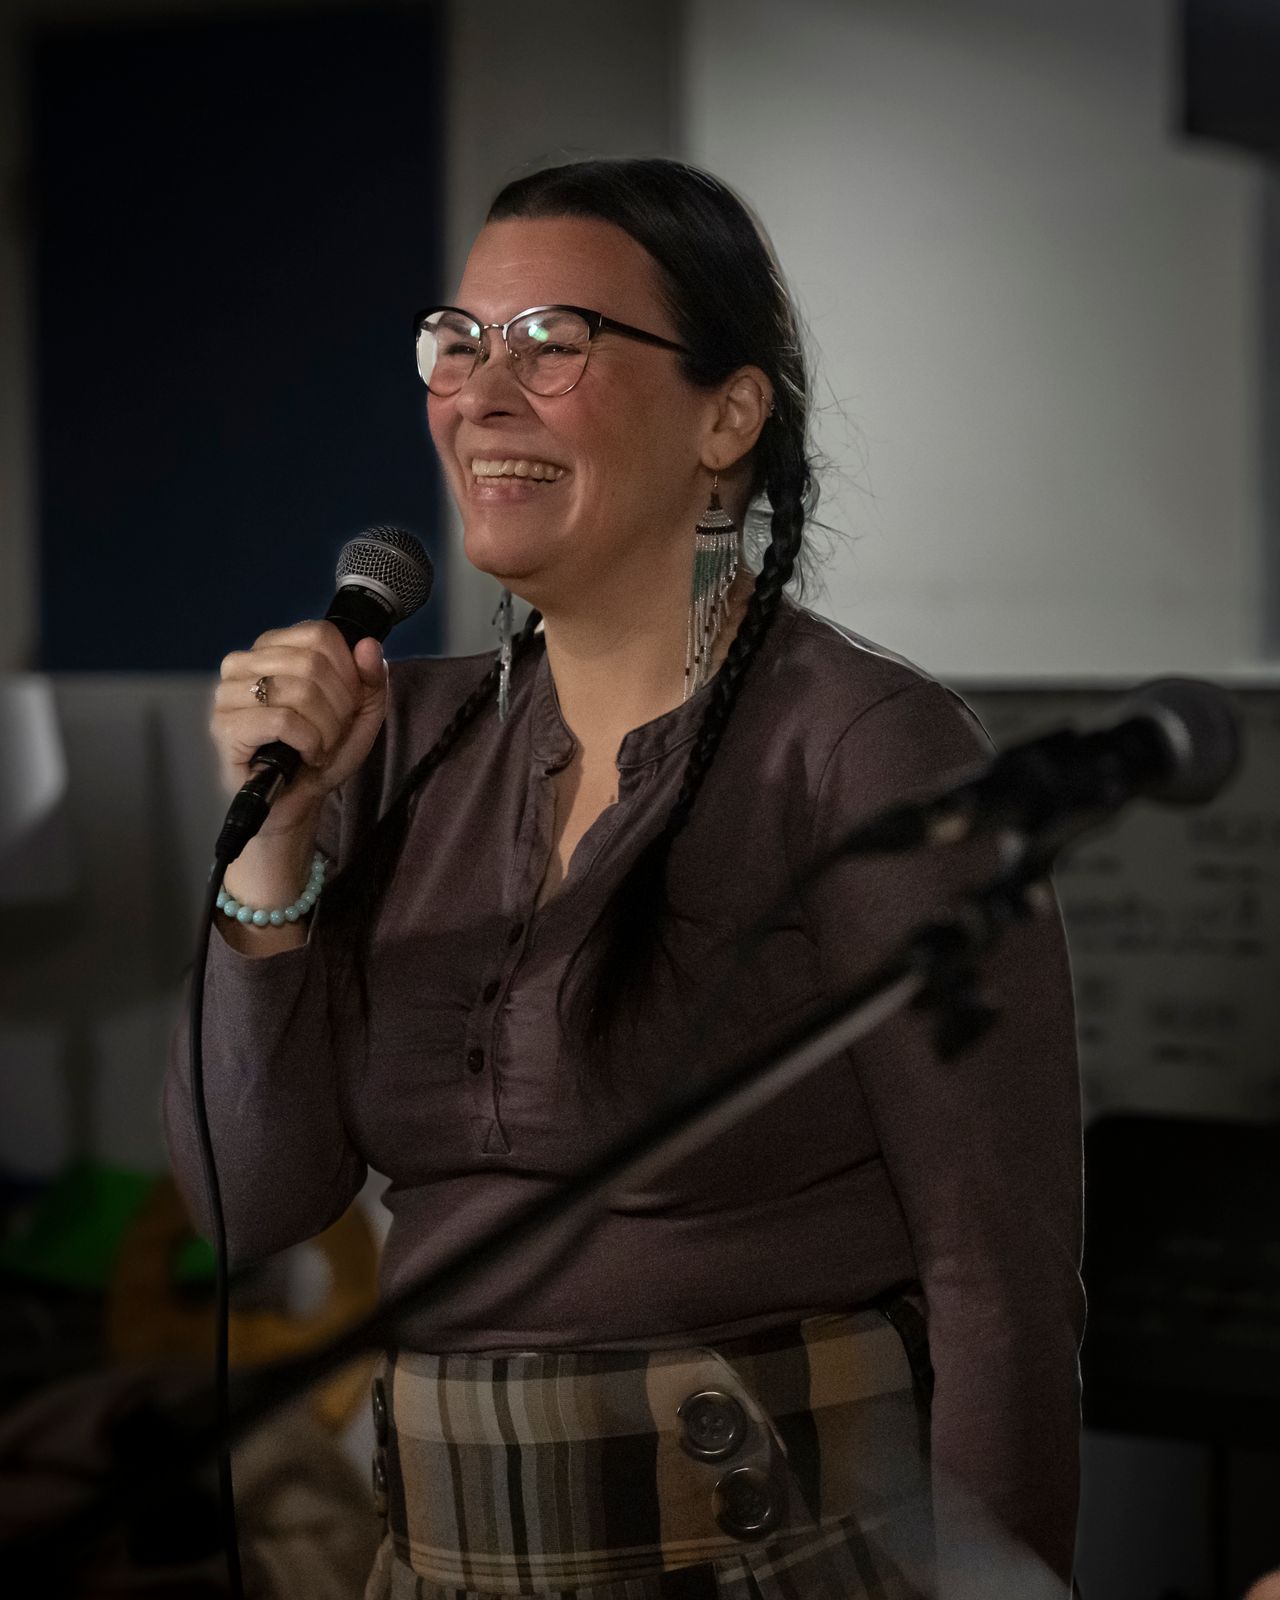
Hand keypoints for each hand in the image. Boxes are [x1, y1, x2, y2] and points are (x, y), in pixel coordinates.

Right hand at [211, 622, 387, 838]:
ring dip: (326, 728)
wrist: (295, 801)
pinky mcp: (225, 726)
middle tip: (334, 733)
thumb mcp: (361, 714)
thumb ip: (372, 678)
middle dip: (339, 705)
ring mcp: (228, 693)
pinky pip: (283, 721)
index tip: (348, 705)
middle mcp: (243, 663)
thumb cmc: (321, 752)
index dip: (348, 672)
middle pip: (312, 662)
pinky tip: (306, 755)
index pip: (320, 634)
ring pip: (299, 690)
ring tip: (321, 746)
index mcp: (272, 648)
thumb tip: (369, 645)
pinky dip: (309, 743)